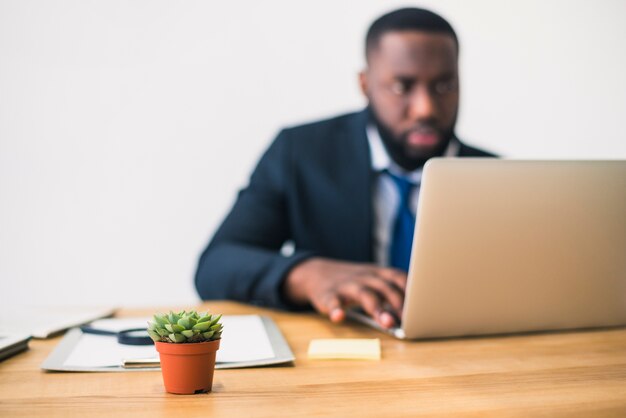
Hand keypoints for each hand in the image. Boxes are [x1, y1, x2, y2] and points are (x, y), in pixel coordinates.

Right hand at [282, 258, 406, 328]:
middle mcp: (365, 276)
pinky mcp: (328, 295)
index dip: (412, 291)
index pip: (399, 277)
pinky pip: (333, 301)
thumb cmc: (356, 283)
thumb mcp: (375, 283)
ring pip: (364, 294)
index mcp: (379, 273)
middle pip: (384, 288)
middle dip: (398, 304)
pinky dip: (336, 309)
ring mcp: (347, 285)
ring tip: (387, 324)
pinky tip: (339, 317)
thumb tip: (416, 318)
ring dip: (376, 308)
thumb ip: (392, 296)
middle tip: (408, 321)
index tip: (423, 307)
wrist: (317, 273)